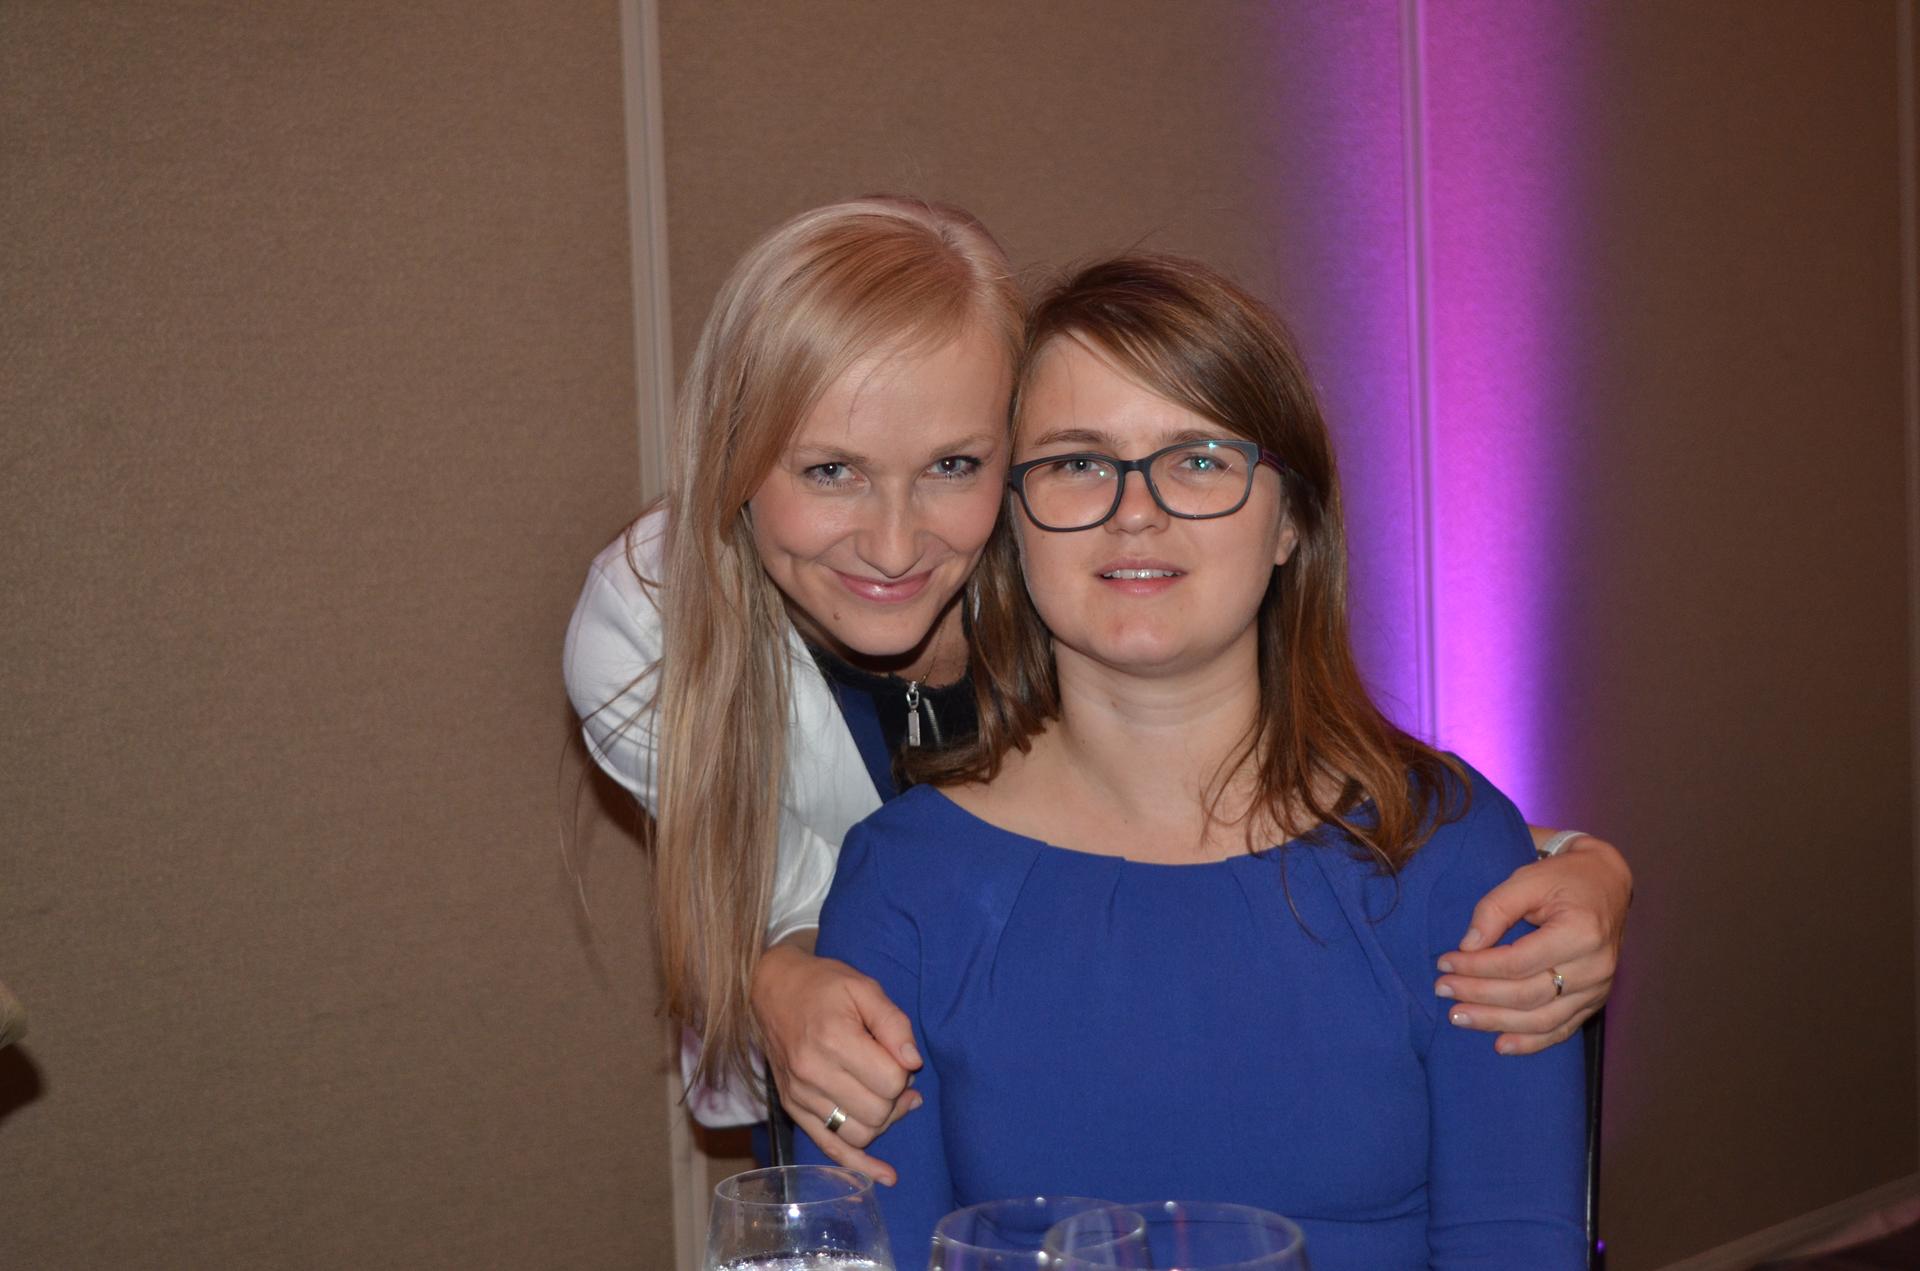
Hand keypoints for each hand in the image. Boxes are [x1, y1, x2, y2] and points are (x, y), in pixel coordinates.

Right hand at [750, 936, 922, 1183]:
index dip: (904, 1071)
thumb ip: (894, 1024)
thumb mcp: (864, 988)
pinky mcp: (794, 1109)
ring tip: (886, 1097)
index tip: (897, 1053)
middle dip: (896, 1098)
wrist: (769, 988)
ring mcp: (800, 1096)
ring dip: (883, 1121)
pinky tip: (884, 1174)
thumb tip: (913, 1063)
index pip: (891, 1081)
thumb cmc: (823, 985)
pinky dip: (859, 1164)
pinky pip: (831, 1147)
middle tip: (893, 1073)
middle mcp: (813, 1073)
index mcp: (833, 1039)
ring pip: (860, 1134)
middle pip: (878, 1112)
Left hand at [1434, 831, 1631, 1054]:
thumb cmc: (1563, 878)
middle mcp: (1595, 967)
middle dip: (1479, 995)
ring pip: (1542, 1019)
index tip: (1444, 962)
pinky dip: (1531, 1041)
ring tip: (1459, 1017)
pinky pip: (1562, 1029)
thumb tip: (1467, 946)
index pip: (1518, 962)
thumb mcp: (1527, 879)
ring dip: (1497, 1022)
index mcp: (1581, 933)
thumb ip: (1495, 909)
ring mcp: (1599, 988)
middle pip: (1527, 994)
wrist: (1606, 883)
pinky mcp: (1595, 1001)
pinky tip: (1501, 1045)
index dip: (1477, 966)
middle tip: (1442, 990)